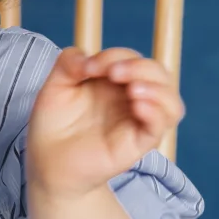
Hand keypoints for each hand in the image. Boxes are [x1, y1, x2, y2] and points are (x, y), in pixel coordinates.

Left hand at [26, 47, 184, 202]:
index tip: (88, 68)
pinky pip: (159, 127)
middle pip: (159, 74)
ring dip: (157, 88)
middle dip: (140, 67)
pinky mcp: (137, 144)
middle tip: (114, 73)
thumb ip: (69, 62)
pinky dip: (156, 112)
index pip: (131, 59)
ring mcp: (136, 122)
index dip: (114, 56)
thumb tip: (89, 58)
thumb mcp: (56, 84)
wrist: (48, 161)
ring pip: (171, 102)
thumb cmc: (54, 124)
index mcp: (115, 82)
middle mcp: (130, 100)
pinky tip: (137, 105)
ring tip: (133, 89)